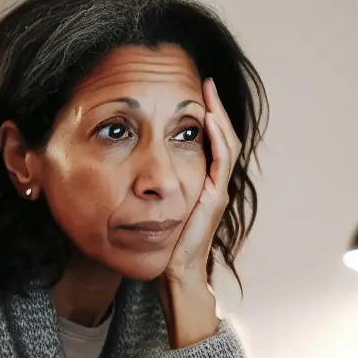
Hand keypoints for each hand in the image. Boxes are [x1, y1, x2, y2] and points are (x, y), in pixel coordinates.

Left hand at [163, 78, 239, 288]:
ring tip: (209, 93)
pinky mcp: (214, 199)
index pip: (212, 143)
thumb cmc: (164, 246)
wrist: (176, 274)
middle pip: (224, 138)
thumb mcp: (157, 208)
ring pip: (227, 144)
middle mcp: (215, 185)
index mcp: (204, 184)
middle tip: (206, 83)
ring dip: (219, 116)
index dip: (207, 117)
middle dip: (216, 108)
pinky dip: (217, 139)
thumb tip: (131, 169)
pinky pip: (221, 161)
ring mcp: (217, 191)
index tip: (196, 93)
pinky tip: (208, 120)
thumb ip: (152, 189)